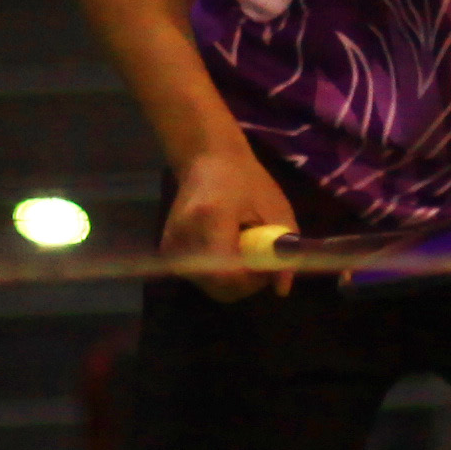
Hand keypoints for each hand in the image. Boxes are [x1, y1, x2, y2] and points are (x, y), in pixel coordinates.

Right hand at [164, 145, 303, 304]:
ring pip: (209, 285)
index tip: (269, 267)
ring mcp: (172, 243)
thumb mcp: (276, 210)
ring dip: (232, 277)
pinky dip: (218, 271)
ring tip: (241, 247)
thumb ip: (282, 251)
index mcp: (211, 218)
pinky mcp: (168, 249)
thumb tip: (282, 290)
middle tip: (260, 261)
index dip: (251, 281)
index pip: (226, 273)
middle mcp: (185, 234)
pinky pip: (199, 276)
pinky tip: (225, 247)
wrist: (207, 159)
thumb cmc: (246, 180)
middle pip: (216, 286)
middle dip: (244, 283)